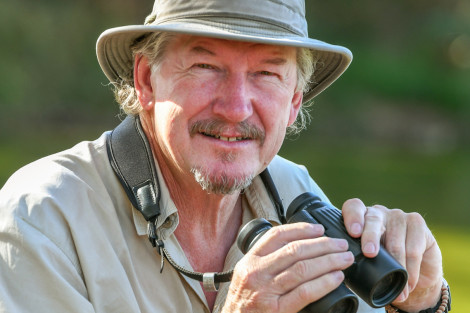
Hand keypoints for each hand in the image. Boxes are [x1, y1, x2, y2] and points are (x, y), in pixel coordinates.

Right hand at [222, 222, 354, 312]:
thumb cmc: (243, 305)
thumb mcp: (247, 277)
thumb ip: (267, 263)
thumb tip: (300, 249)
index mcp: (249, 261)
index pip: (276, 236)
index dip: (301, 229)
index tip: (319, 229)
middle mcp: (256, 273)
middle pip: (294, 250)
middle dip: (322, 244)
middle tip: (340, 244)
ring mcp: (265, 292)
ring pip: (302, 268)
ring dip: (329, 261)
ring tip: (345, 258)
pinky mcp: (276, 310)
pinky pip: (305, 292)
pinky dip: (324, 283)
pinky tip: (336, 278)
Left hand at [341, 199, 442, 311]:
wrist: (414, 278)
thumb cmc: (383, 268)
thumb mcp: (365, 263)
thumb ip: (354, 259)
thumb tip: (340, 270)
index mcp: (360, 218)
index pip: (353, 208)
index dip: (352, 217)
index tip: (353, 232)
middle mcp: (378, 213)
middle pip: (373, 219)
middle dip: (370, 237)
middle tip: (369, 253)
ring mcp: (399, 216)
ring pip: (395, 238)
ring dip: (396, 265)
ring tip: (395, 286)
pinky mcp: (417, 223)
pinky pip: (414, 247)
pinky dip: (411, 269)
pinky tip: (410, 281)